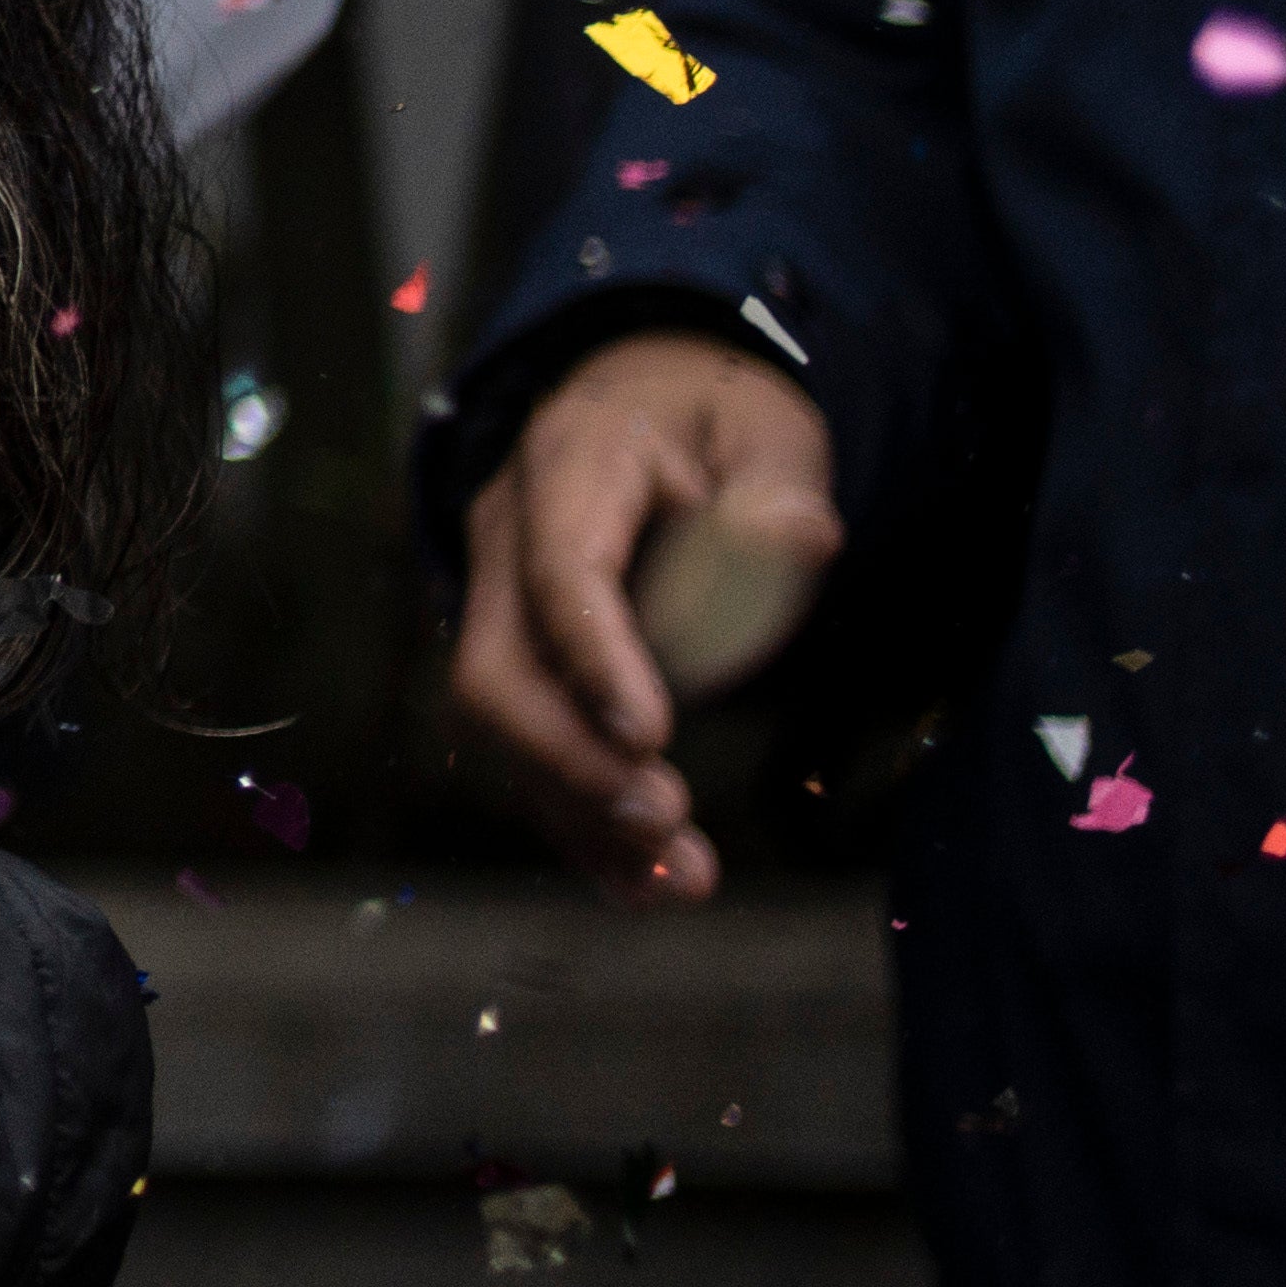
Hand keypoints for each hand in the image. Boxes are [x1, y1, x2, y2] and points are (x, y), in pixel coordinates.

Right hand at [448, 336, 841, 908]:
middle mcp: (505, 539)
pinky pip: (526, 754)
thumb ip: (779, 492)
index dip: (594, 658)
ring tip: (683, 880)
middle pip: (495, 668)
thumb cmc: (715, 421)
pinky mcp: (520, 662)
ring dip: (579, 815)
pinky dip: (579, 825)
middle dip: (570, 760)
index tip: (651, 740)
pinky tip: (646, 882)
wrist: (647, 404)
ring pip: (501, 732)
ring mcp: (498, 603)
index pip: (559, 571)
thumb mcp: (770, 433)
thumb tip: (790, 544)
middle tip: (670, 816)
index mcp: (567, 466)